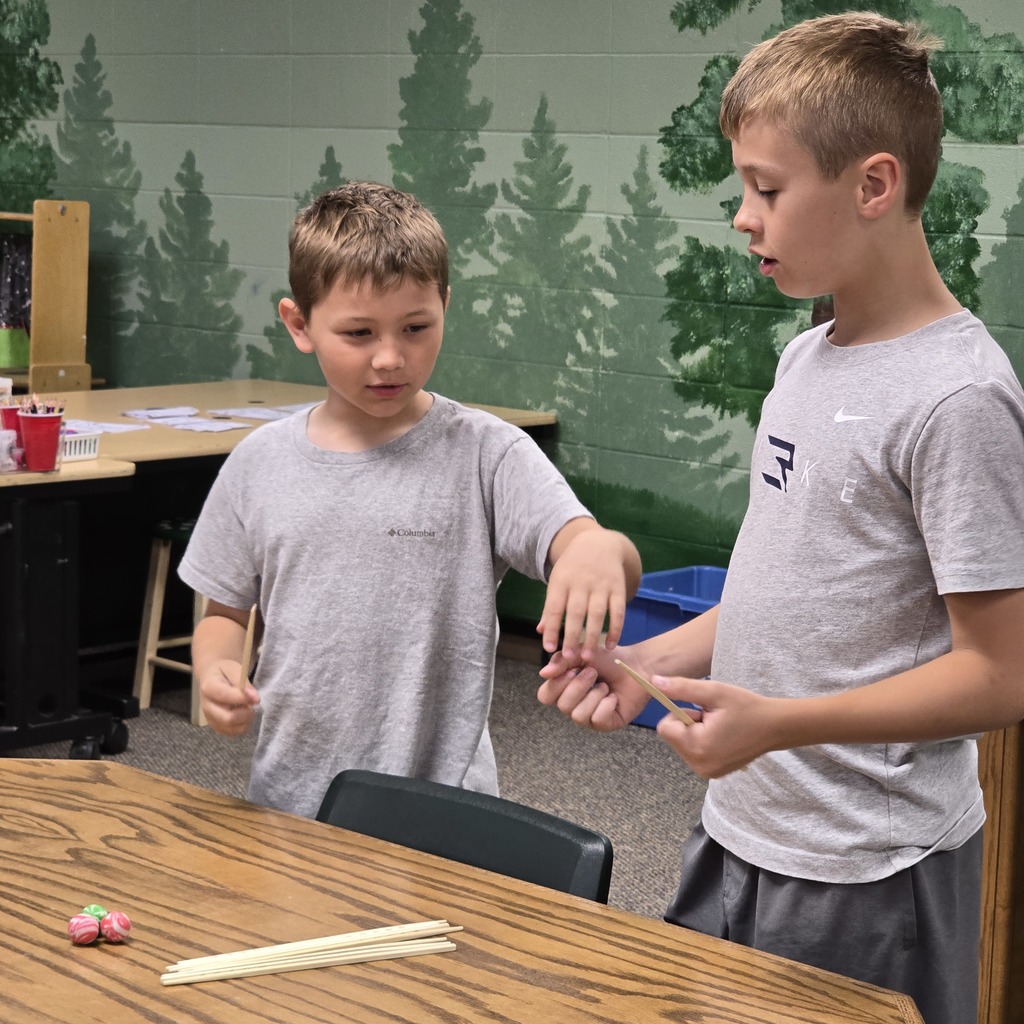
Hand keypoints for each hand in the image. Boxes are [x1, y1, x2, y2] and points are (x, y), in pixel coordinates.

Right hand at [199, 660, 259, 735]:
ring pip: (232, 728)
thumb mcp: (233, 669)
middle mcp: (206, 706)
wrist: (212, 678)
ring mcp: (210, 719)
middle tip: (251, 704)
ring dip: (246, 719)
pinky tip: (242, 714)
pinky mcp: (216, 727)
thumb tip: (254, 698)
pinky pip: (233, 732)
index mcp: (208, 687)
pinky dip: (243, 725)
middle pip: (228, 718)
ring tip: (246, 707)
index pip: (225, 696)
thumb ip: (244, 683)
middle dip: (246, 713)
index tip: (257, 697)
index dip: (243, 698)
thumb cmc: (224, 672)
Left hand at [537, 525, 638, 658]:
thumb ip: (550, 607)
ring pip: (597, 613)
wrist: (599, 543)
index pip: (554, 607)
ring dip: (593, 635)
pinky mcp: (618, 587)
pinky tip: (611, 644)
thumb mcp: (558, 581)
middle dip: (572, 635)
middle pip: (576, 612)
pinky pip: (618, 611)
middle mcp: (581, 583)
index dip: (551, 628)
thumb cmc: (573, 567)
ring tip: (588, 657)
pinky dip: (616, 628)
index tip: (549, 648)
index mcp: (562, 582)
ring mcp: (601, 585)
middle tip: (569, 657)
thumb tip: (541, 632)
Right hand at [537, 647, 653, 730]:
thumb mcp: (581, 653)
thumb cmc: (608, 659)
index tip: (572, 670)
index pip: (545, 696)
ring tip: (605, 686)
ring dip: (594, 695)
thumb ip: (561, 661)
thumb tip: (544, 673)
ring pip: (578, 715)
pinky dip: (606, 704)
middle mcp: (574, 706)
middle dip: (579, 686)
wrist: (636, 665)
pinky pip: (597, 719)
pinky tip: (613, 697)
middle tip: (594, 673)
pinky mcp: (606, 724)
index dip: (556, 685)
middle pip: (562, 706)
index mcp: (564, 689)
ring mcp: (589, 717)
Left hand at [653, 675, 770, 777]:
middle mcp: (699, 765)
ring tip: (720, 727)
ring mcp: (706, 772)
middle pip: (673, 737)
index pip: (664, 728)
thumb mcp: (713, 692)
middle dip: (688, 724)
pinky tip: (723, 737)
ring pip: (682, 745)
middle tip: (714, 718)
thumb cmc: (746, 707)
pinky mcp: (713, 774)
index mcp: (697, 746)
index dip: (680, 714)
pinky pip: (694, 753)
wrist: (776, 727)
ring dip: (695, 732)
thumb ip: (682, 688)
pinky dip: (702, 742)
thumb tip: (654, 681)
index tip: (701, 710)